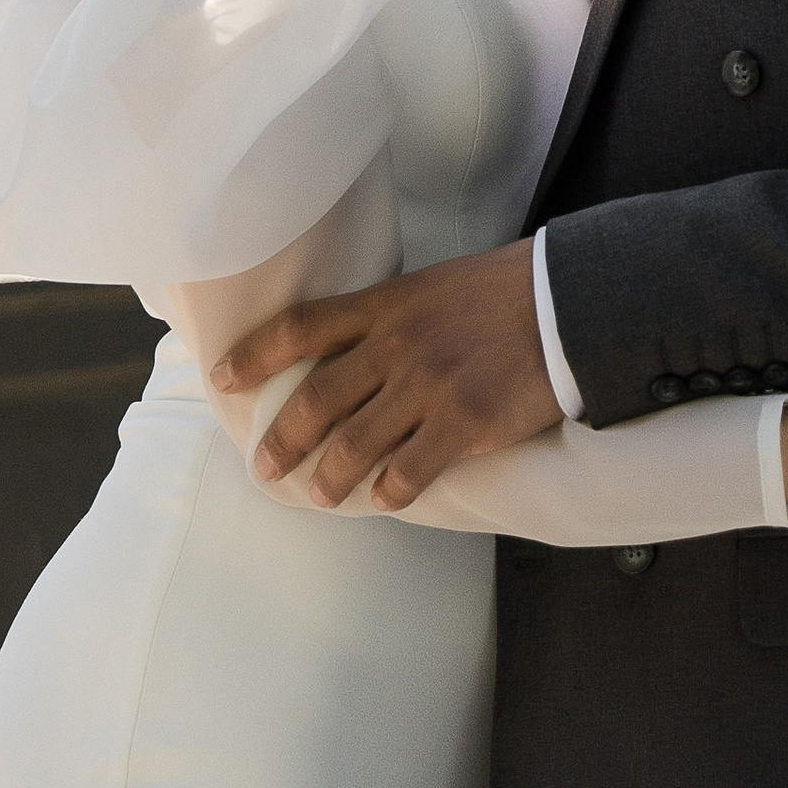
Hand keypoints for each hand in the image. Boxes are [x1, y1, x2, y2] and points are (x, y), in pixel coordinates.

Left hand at [209, 241, 562, 511]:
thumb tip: (348, 348)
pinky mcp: (464, 423)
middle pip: (316, 399)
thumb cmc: (499, 292)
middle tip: (264, 468)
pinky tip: (382, 499)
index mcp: (383, 306)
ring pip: (355, 444)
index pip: (300, 328)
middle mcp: (395, 345)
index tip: (222, 376)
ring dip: (330, 478)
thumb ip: (387, 317)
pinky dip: (389, 490)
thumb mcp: (429, 288)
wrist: (565, 302)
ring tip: (321, 496)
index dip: (254, 354)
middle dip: (282, 440)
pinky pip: (410, 469)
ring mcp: (428, 386)